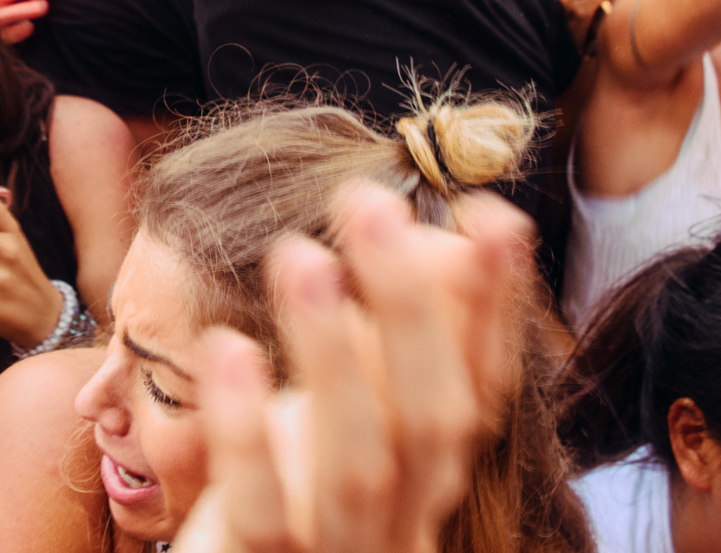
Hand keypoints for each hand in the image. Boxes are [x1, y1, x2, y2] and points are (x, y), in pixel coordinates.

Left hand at [173, 185, 528, 552]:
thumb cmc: (291, 487)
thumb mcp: (346, 404)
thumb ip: (390, 335)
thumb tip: (434, 233)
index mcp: (427, 467)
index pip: (481, 382)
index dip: (494, 304)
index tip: (489, 212)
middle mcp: (402, 513)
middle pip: (429, 416)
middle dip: (410, 307)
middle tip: (369, 202)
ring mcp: (339, 549)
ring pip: (357, 463)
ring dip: (334, 355)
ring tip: (301, 254)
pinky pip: (262, 509)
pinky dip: (248, 432)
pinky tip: (227, 348)